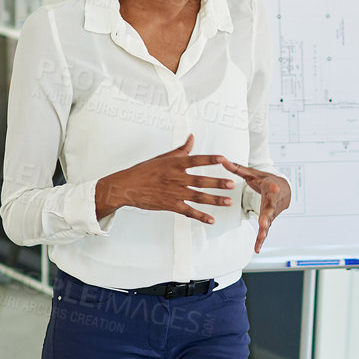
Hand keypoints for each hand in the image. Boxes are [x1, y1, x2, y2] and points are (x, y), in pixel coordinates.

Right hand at [95, 135, 234, 224]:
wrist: (126, 186)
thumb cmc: (144, 171)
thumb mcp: (162, 157)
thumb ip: (180, 150)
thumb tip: (192, 138)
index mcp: (174, 164)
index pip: (196, 160)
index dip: (210, 159)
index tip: (223, 159)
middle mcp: (175, 178)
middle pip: (200, 181)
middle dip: (217, 183)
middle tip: (231, 184)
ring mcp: (173, 193)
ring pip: (197, 197)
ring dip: (214, 200)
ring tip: (228, 201)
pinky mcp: (170, 205)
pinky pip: (188, 211)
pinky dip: (200, 216)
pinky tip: (211, 219)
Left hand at [219, 157, 291, 253]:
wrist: (283, 187)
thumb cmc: (265, 179)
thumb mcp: (252, 173)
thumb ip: (236, 168)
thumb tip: (221, 159)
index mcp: (270, 186)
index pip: (271, 186)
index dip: (272, 188)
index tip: (273, 188)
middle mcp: (274, 200)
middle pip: (271, 208)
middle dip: (268, 215)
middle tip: (264, 222)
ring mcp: (273, 211)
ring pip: (269, 221)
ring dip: (265, 230)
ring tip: (261, 237)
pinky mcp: (270, 220)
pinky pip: (266, 230)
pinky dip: (261, 240)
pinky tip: (256, 249)